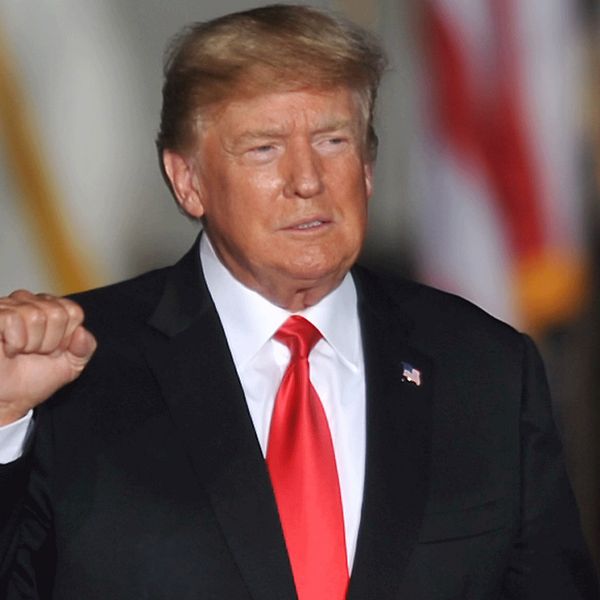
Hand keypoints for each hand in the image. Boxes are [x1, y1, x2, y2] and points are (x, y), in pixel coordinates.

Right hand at [0, 290, 96, 424]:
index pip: (73, 311)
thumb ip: (85, 348)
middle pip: (57, 313)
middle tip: (35, 353)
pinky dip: (14, 342)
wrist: (6, 400)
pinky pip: (12, 319)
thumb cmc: (33, 379)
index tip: (53, 350)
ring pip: (36, 316)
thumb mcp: (71, 365)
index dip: (67, 337)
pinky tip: (8, 349)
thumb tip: (82, 332)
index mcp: (49, 308)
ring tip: (21, 352)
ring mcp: (7, 307)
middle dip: (50, 342)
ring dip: (31, 344)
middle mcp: (28, 302)